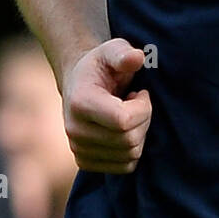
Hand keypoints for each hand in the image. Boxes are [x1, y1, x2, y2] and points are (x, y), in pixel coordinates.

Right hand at [61, 38, 151, 173]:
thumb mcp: (112, 50)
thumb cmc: (101, 65)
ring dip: (139, 134)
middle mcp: (74, 129)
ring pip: (130, 155)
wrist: (78, 83)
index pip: (124, 121)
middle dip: (143, 120)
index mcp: (80, 102)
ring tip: (128, 114)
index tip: (140, 93)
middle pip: (129, 140)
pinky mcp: (85, 161)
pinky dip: (132, 150)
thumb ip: (123, 53)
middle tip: (137, 103)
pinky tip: (124, 130)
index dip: (143, 108)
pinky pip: (124, 167)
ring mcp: (78, 148)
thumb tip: (136, 58)